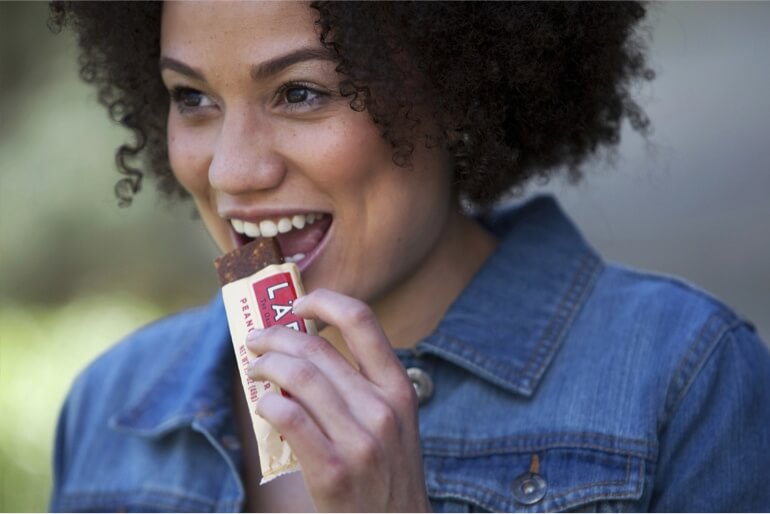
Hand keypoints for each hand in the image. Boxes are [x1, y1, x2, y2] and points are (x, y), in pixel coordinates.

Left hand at [246, 288, 430, 511]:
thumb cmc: (387, 476)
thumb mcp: (394, 425)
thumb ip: (362, 390)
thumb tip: (305, 355)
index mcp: (398, 390)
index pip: (363, 322)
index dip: (325, 302)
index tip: (299, 304)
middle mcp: (383, 409)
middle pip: (317, 349)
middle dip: (276, 336)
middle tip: (256, 341)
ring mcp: (361, 441)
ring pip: (300, 378)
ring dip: (266, 366)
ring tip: (254, 370)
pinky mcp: (334, 472)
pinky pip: (290, 419)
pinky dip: (268, 404)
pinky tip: (264, 406)